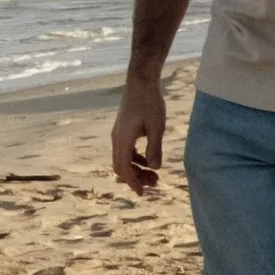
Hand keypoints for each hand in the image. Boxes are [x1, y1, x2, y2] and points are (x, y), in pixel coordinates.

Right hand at [112, 77, 169, 197]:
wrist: (141, 81)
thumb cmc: (150, 102)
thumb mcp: (156, 126)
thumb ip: (154, 148)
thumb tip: (155, 168)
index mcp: (123, 138)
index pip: (123, 167)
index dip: (132, 182)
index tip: (142, 193)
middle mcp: (117, 137)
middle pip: (120, 165)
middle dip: (135, 178)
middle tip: (155, 183)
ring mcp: (119, 133)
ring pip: (123, 158)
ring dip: (136, 169)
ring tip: (154, 173)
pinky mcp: (124, 129)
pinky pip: (126, 150)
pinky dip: (136, 159)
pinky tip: (149, 159)